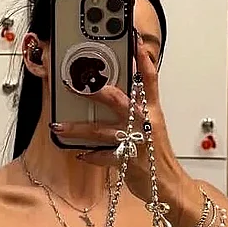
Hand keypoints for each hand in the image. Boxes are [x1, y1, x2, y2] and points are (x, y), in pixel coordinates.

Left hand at [51, 34, 181, 203]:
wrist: (169, 185)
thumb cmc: (157, 156)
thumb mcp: (152, 128)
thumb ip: (136, 111)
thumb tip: (115, 97)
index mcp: (152, 112)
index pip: (149, 79)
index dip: (142, 59)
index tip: (132, 41)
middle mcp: (144, 123)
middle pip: (118, 100)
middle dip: (95, 91)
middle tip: (73, 85)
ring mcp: (136, 142)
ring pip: (101, 130)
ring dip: (77, 128)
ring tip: (58, 127)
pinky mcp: (128, 161)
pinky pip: (103, 156)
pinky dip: (90, 156)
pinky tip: (80, 154)